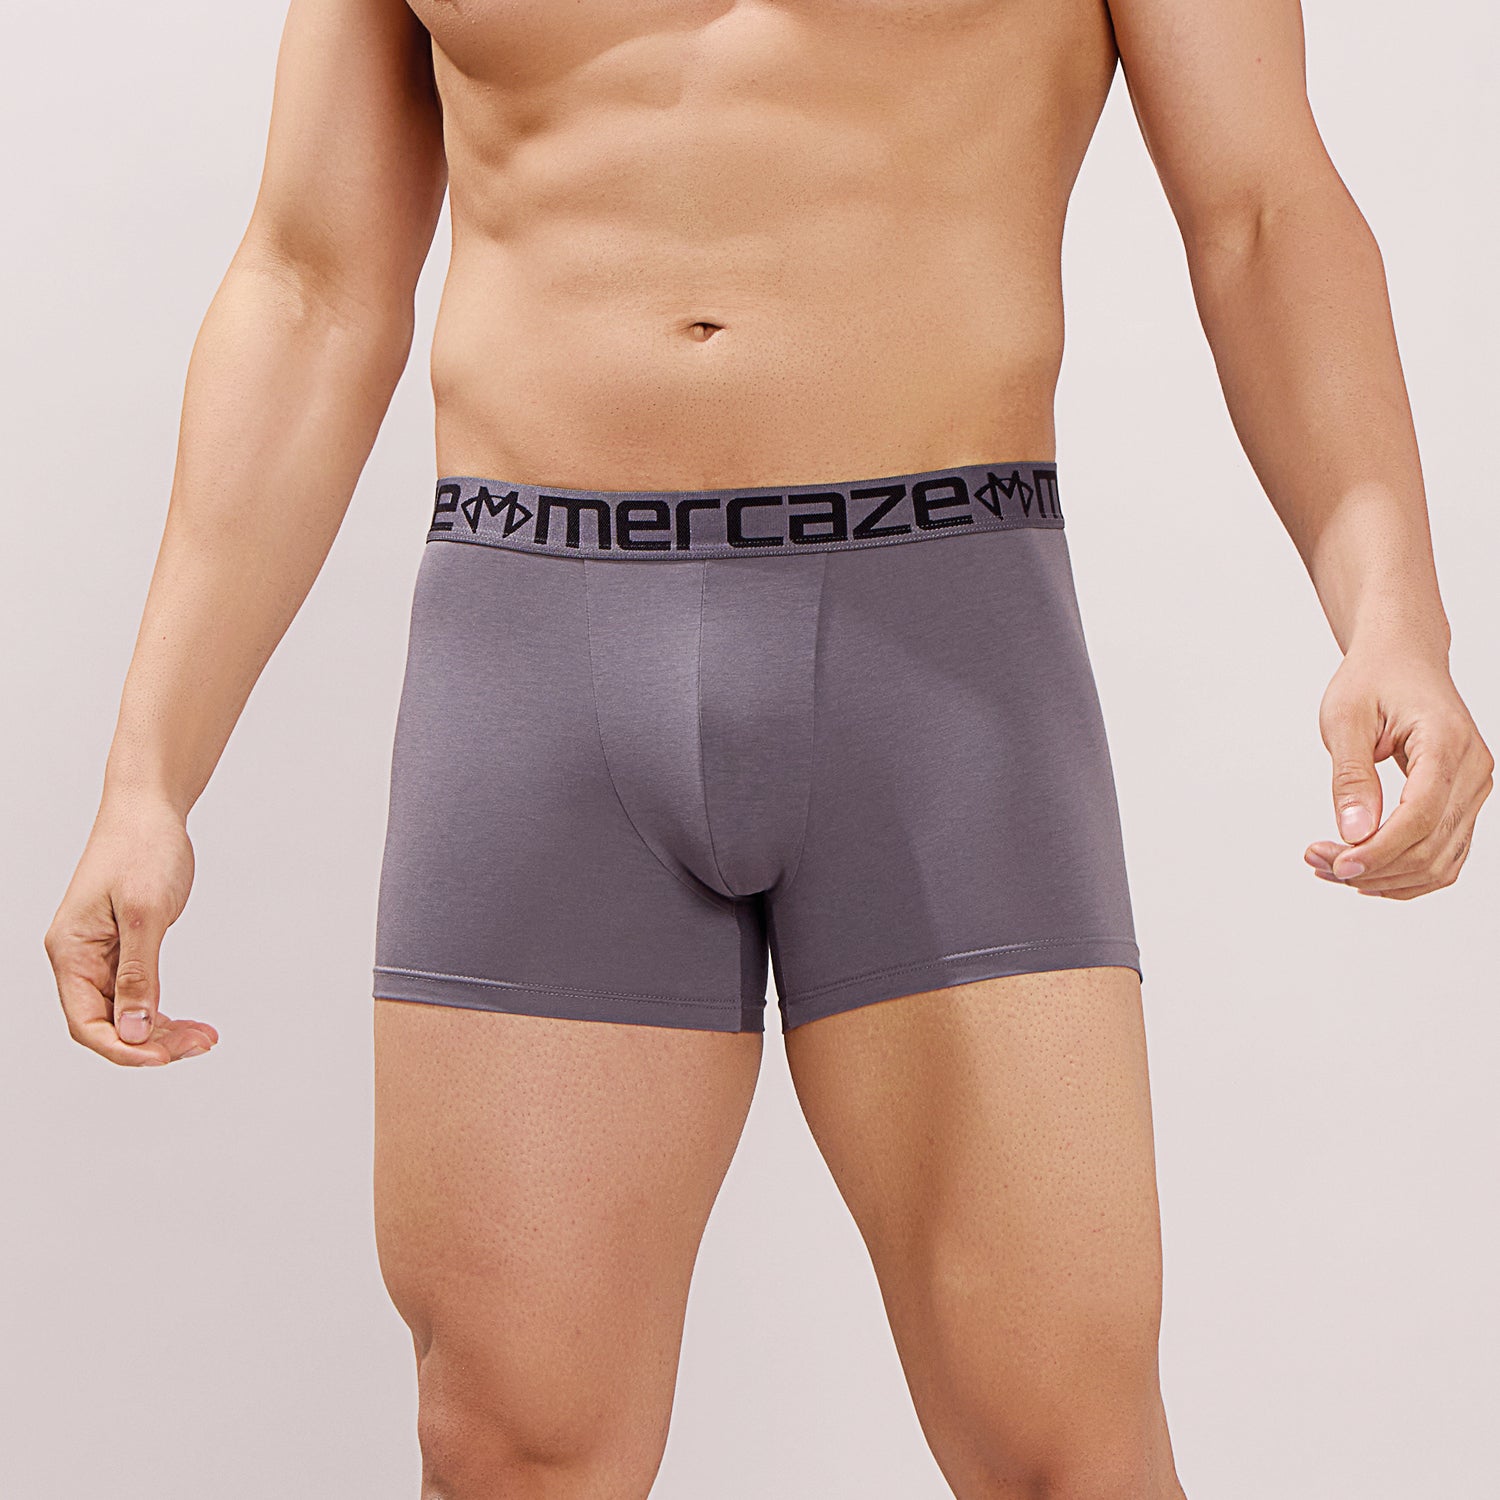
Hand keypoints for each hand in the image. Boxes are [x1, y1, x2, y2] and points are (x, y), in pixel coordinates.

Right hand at [44, 797, 218, 1064]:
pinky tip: (185, 1021)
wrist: (149, 809)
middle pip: (106, 1023)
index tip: (165, 1058)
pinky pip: (134, 992)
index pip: (86, 1022)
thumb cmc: (142, 848)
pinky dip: (159, 1009)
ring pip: (122, 1012)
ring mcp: (99, 953)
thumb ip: (137, 974)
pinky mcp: (122, 946)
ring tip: (203, 1036)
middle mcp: (78, 957)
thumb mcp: (145, 913)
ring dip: (160, 1030)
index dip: (123, 1048)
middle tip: (201, 1043)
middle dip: (151, 1042)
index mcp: (71, 951)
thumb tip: (132, 1029)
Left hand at [1306, 645, 1493, 898]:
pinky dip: (1403, 872)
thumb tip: (1354, 831)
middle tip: (1317, 861)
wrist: (1402, 658)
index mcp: (1446, 742)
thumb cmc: (1373, 679)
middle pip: (1431, 847)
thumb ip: (1351, 776)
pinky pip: (1443, 855)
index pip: (1421, 815)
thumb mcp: (1345, 718)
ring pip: (1439, 862)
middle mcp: (1472, 770)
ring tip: (1329, 866)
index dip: (1380, 850)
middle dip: (1372, 867)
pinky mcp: (1462, 802)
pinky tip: (1361, 868)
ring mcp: (1473, 789)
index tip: (1336, 864)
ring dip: (1385, 877)